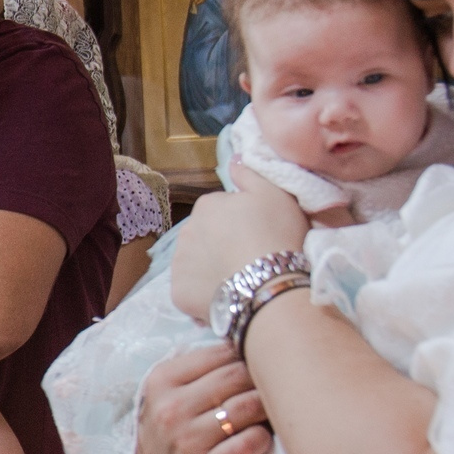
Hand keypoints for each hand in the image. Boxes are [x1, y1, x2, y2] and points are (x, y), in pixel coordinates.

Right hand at [132, 342, 271, 453]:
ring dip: (266, 409)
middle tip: (275, 386)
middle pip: (238, 376)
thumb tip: (250, 336)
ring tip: (270, 412)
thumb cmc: (174, 428)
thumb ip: (202, 367)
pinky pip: (252, 442)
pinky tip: (258, 439)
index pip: (220, 352)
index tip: (259, 363)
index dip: (248, 355)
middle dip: (262, 379)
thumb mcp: (170, 392)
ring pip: (249, 406)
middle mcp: (172, 407)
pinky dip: (263, 438)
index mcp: (163, 380)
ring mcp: (188, 439)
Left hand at [171, 169, 308, 320]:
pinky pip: (190, 290)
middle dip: (221, 243)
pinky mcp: (178, 293)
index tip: (258, 232)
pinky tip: (225, 294)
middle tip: (249, 256)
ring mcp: (178, 265)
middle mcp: (185, 232)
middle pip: (205, 236)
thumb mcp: (274, 193)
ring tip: (238, 278)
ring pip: (195, 263)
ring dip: (210, 268)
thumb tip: (232, 159)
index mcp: (206, 206)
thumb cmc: (275, 234)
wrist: (268, 284)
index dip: (241, 222)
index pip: (220, 210)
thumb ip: (249, 173)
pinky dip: (204, 292)